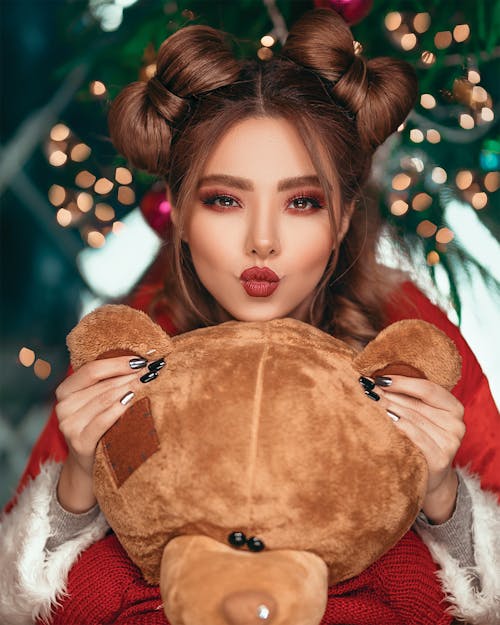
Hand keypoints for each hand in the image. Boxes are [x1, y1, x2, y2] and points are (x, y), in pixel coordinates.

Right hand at [55, 356, 155, 512]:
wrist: (90, 464)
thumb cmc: (99, 424)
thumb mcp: (97, 400)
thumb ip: (108, 381)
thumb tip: (140, 360)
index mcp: (65, 390)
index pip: (91, 369)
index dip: (117, 363)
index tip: (141, 359)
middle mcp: (63, 406)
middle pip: (102, 384)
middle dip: (130, 375)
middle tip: (152, 369)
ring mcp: (69, 425)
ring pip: (105, 399)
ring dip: (130, 388)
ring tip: (149, 381)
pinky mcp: (79, 442)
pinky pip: (103, 420)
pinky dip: (119, 408)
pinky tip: (133, 400)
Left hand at [365, 375, 464, 523]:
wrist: (431, 477)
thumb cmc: (421, 439)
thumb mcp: (422, 415)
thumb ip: (409, 397)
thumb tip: (377, 378)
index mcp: (454, 408)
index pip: (427, 388)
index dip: (402, 382)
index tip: (378, 377)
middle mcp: (456, 425)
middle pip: (415, 404)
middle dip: (388, 394)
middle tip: (365, 387)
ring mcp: (450, 443)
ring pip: (412, 418)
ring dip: (387, 407)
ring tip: (368, 400)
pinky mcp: (440, 459)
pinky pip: (414, 436)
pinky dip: (397, 426)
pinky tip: (381, 420)